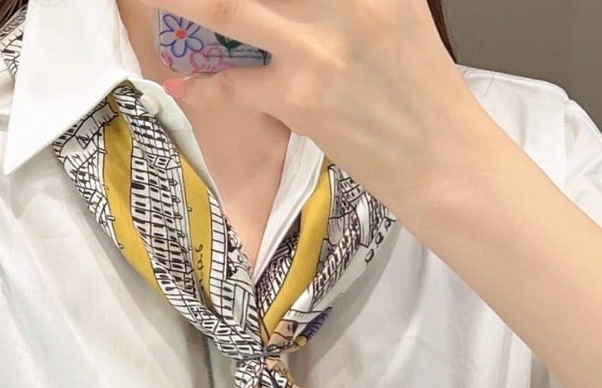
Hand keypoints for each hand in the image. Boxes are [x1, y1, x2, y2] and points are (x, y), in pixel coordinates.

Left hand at [131, 0, 488, 212]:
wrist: (439, 158)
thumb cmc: (418, 90)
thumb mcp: (398, 14)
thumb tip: (297, 4)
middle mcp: (350, 0)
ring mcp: (320, 48)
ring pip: (231, 7)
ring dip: (186, 4)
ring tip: (161, 2)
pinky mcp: (300, 96)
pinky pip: (233, 83)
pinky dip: (202, 84)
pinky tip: (183, 83)